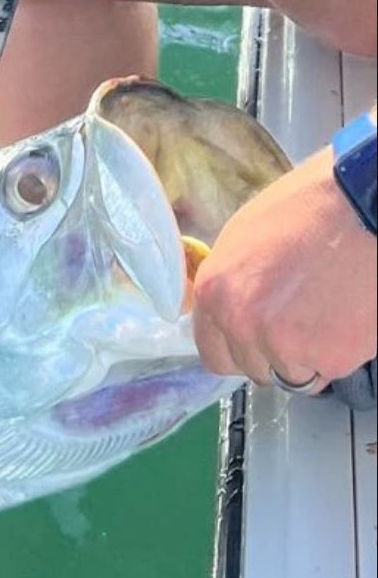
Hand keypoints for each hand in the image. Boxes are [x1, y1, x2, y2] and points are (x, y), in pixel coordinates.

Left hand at [192, 145, 376, 390]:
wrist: (370, 203)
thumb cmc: (314, 206)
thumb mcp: (246, 236)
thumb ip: (232, 285)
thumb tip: (228, 312)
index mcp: (214, 293)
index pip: (214, 354)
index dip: (239, 350)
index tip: (257, 343)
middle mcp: (241, 324)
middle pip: (252, 368)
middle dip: (274, 353)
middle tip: (302, 322)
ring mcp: (284, 345)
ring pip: (292, 374)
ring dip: (310, 356)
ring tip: (330, 314)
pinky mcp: (330, 357)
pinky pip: (329, 370)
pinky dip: (342, 353)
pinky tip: (350, 317)